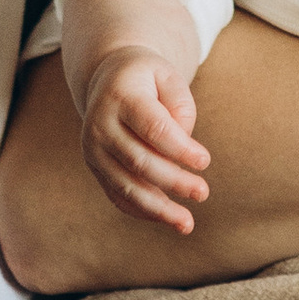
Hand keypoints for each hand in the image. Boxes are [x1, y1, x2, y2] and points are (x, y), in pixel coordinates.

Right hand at [81, 49, 210, 231]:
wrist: (106, 79)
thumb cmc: (146, 79)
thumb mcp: (167, 76)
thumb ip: (181, 107)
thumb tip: (183, 148)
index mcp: (121, 97)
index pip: (153, 128)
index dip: (180, 148)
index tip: (205, 161)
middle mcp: (100, 125)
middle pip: (139, 161)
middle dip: (174, 181)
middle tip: (203, 192)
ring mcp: (93, 149)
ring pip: (126, 186)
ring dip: (158, 209)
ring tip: (187, 223)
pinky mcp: (95, 167)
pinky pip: (118, 196)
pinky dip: (143, 210)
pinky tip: (168, 217)